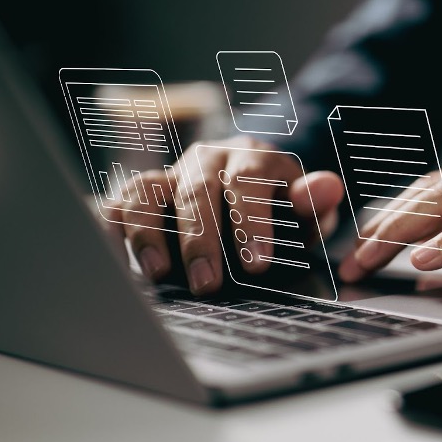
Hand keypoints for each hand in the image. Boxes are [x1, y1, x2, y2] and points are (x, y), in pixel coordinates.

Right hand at [110, 135, 343, 294]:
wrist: (249, 188)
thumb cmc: (278, 209)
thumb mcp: (304, 208)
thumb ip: (314, 201)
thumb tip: (328, 187)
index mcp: (253, 158)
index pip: (249, 181)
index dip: (252, 222)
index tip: (258, 265)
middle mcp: (208, 159)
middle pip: (198, 191)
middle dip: (201, 240)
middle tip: (208, 283)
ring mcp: (172, 173)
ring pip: (149, 191)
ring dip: (149, 232)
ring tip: (157, 272)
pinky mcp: (143, 192)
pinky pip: (119, 201)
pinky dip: (113, 226)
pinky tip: (116, 256)